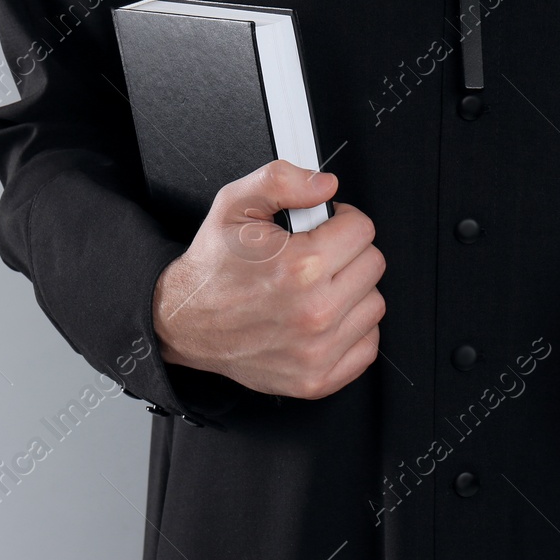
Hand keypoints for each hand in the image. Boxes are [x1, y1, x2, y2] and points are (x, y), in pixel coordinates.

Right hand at [153, 159, 385, 399]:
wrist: (184, 321)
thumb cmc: (213, 267)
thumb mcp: (235, 204)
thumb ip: (282, 180)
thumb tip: (325, 186)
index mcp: (299, 268)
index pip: (363, 230)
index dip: (342, 220)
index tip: (324, 227)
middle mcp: (313, 312)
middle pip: (372, 264)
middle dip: (348, 252)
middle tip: (317, 256)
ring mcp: (317, 351)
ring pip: (374, 303)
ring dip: (352, 290)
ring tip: (317, 286)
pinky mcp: (316, 379)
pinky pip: (367, 345)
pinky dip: (351, 329)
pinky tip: (323, 316)